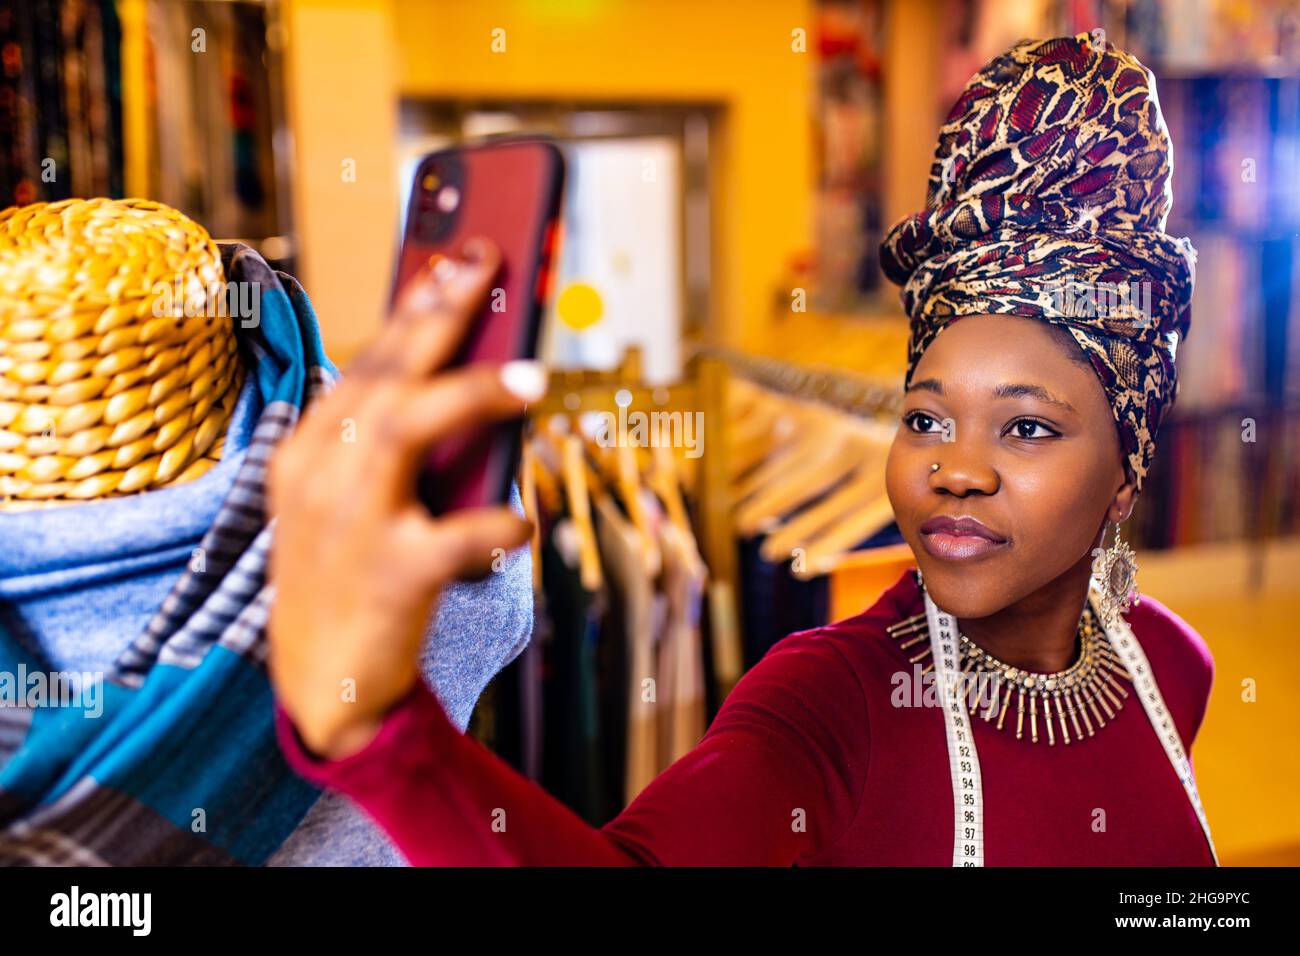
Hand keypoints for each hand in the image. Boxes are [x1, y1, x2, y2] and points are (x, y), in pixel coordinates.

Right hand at [265, 237, 542, 759]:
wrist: (322, 684)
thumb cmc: (355, 575)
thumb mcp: (360, 500)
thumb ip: (402, 445)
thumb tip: (488, 381)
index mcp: (311, 450)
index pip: (369, 358)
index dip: (417, 302)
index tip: (457, 254)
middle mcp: (321, 474)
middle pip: (386, 374)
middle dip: (441, 312)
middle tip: (493, 267)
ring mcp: (349, 524)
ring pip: (405, 431)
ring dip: (471, 395)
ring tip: (534, 376)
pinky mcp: (387, 577)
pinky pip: (449, 539)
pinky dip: (492, 525)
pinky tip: (523, 521)